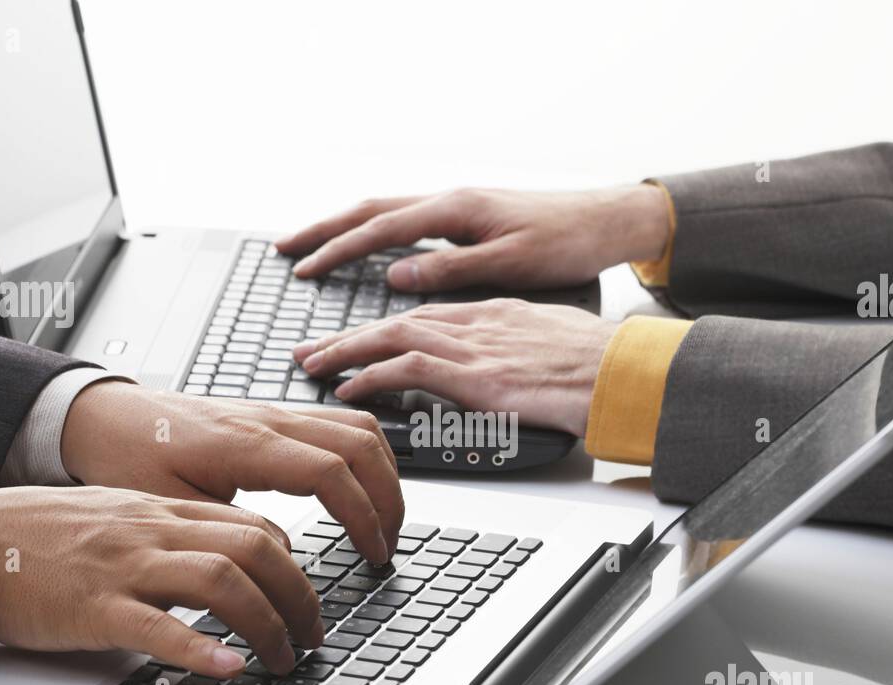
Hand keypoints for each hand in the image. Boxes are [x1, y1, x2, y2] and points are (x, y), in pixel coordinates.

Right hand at [0, 486, 321, 676]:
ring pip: (223, 580)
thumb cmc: (38, 537)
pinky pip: (159, 626)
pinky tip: (228, 668)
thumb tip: (219, 562)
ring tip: (283, 657)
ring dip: (268, 623)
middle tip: (312, 634)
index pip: (252, 524)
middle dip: (299, 594)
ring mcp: (126, 566)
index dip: (292, 562)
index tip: (303, 594)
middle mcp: (153, 531)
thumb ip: (167, 535)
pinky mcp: (95, 606)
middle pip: (255, 547)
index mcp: (161, 510)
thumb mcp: (117, 519)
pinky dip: (201, 649)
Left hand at [60, 385, 402, 562]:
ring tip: (383, 519)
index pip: (331, 472)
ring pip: (359, 426)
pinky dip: (364, 455)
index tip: (372, 554)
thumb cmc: (128, 457)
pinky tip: (359, 485)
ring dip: (383, 473)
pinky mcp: (275, 415)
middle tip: (388, 543)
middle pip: (361, 443)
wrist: (106, 417)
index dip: (363, 516)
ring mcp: (276, 412)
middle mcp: (269, 420)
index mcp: (245, 444)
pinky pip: (340, 423)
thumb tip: (284, 558)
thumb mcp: (171, 506)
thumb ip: (230, 532)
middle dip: (388, 497)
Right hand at [276, 185, 670, 292]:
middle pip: (370, 211)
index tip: (304, 269)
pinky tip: (367, 248)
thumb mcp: (510, 264)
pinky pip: (406, 221)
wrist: (607, 221)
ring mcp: (458, 207)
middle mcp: (451, 201)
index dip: (338, 250)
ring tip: (312, 247)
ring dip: (345, 229)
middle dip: (324, 231)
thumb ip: (451, 269)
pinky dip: (375, 233)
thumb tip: (396, 275)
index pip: (380, 229)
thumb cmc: (567, 243)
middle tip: (285, 251)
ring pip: (386, 213)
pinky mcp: (468, 218)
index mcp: (455, 210)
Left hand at [293, 299, 616, 435]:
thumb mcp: (552, 342)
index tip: (358, 338)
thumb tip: (503, 367)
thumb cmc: (602, 365)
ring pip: (391, 337)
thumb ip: (517, 349)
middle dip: (349, 335)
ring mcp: (476, 346)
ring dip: (346, 351)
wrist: (625, 372)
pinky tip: (348, 388)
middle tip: (312, 349)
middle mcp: (479, 322)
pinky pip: (407, 369)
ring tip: (313, 366)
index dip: (385, 327)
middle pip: (398, 320)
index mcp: (497, 314)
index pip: (426, 315)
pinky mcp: (476, 374)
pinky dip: (372, 376)